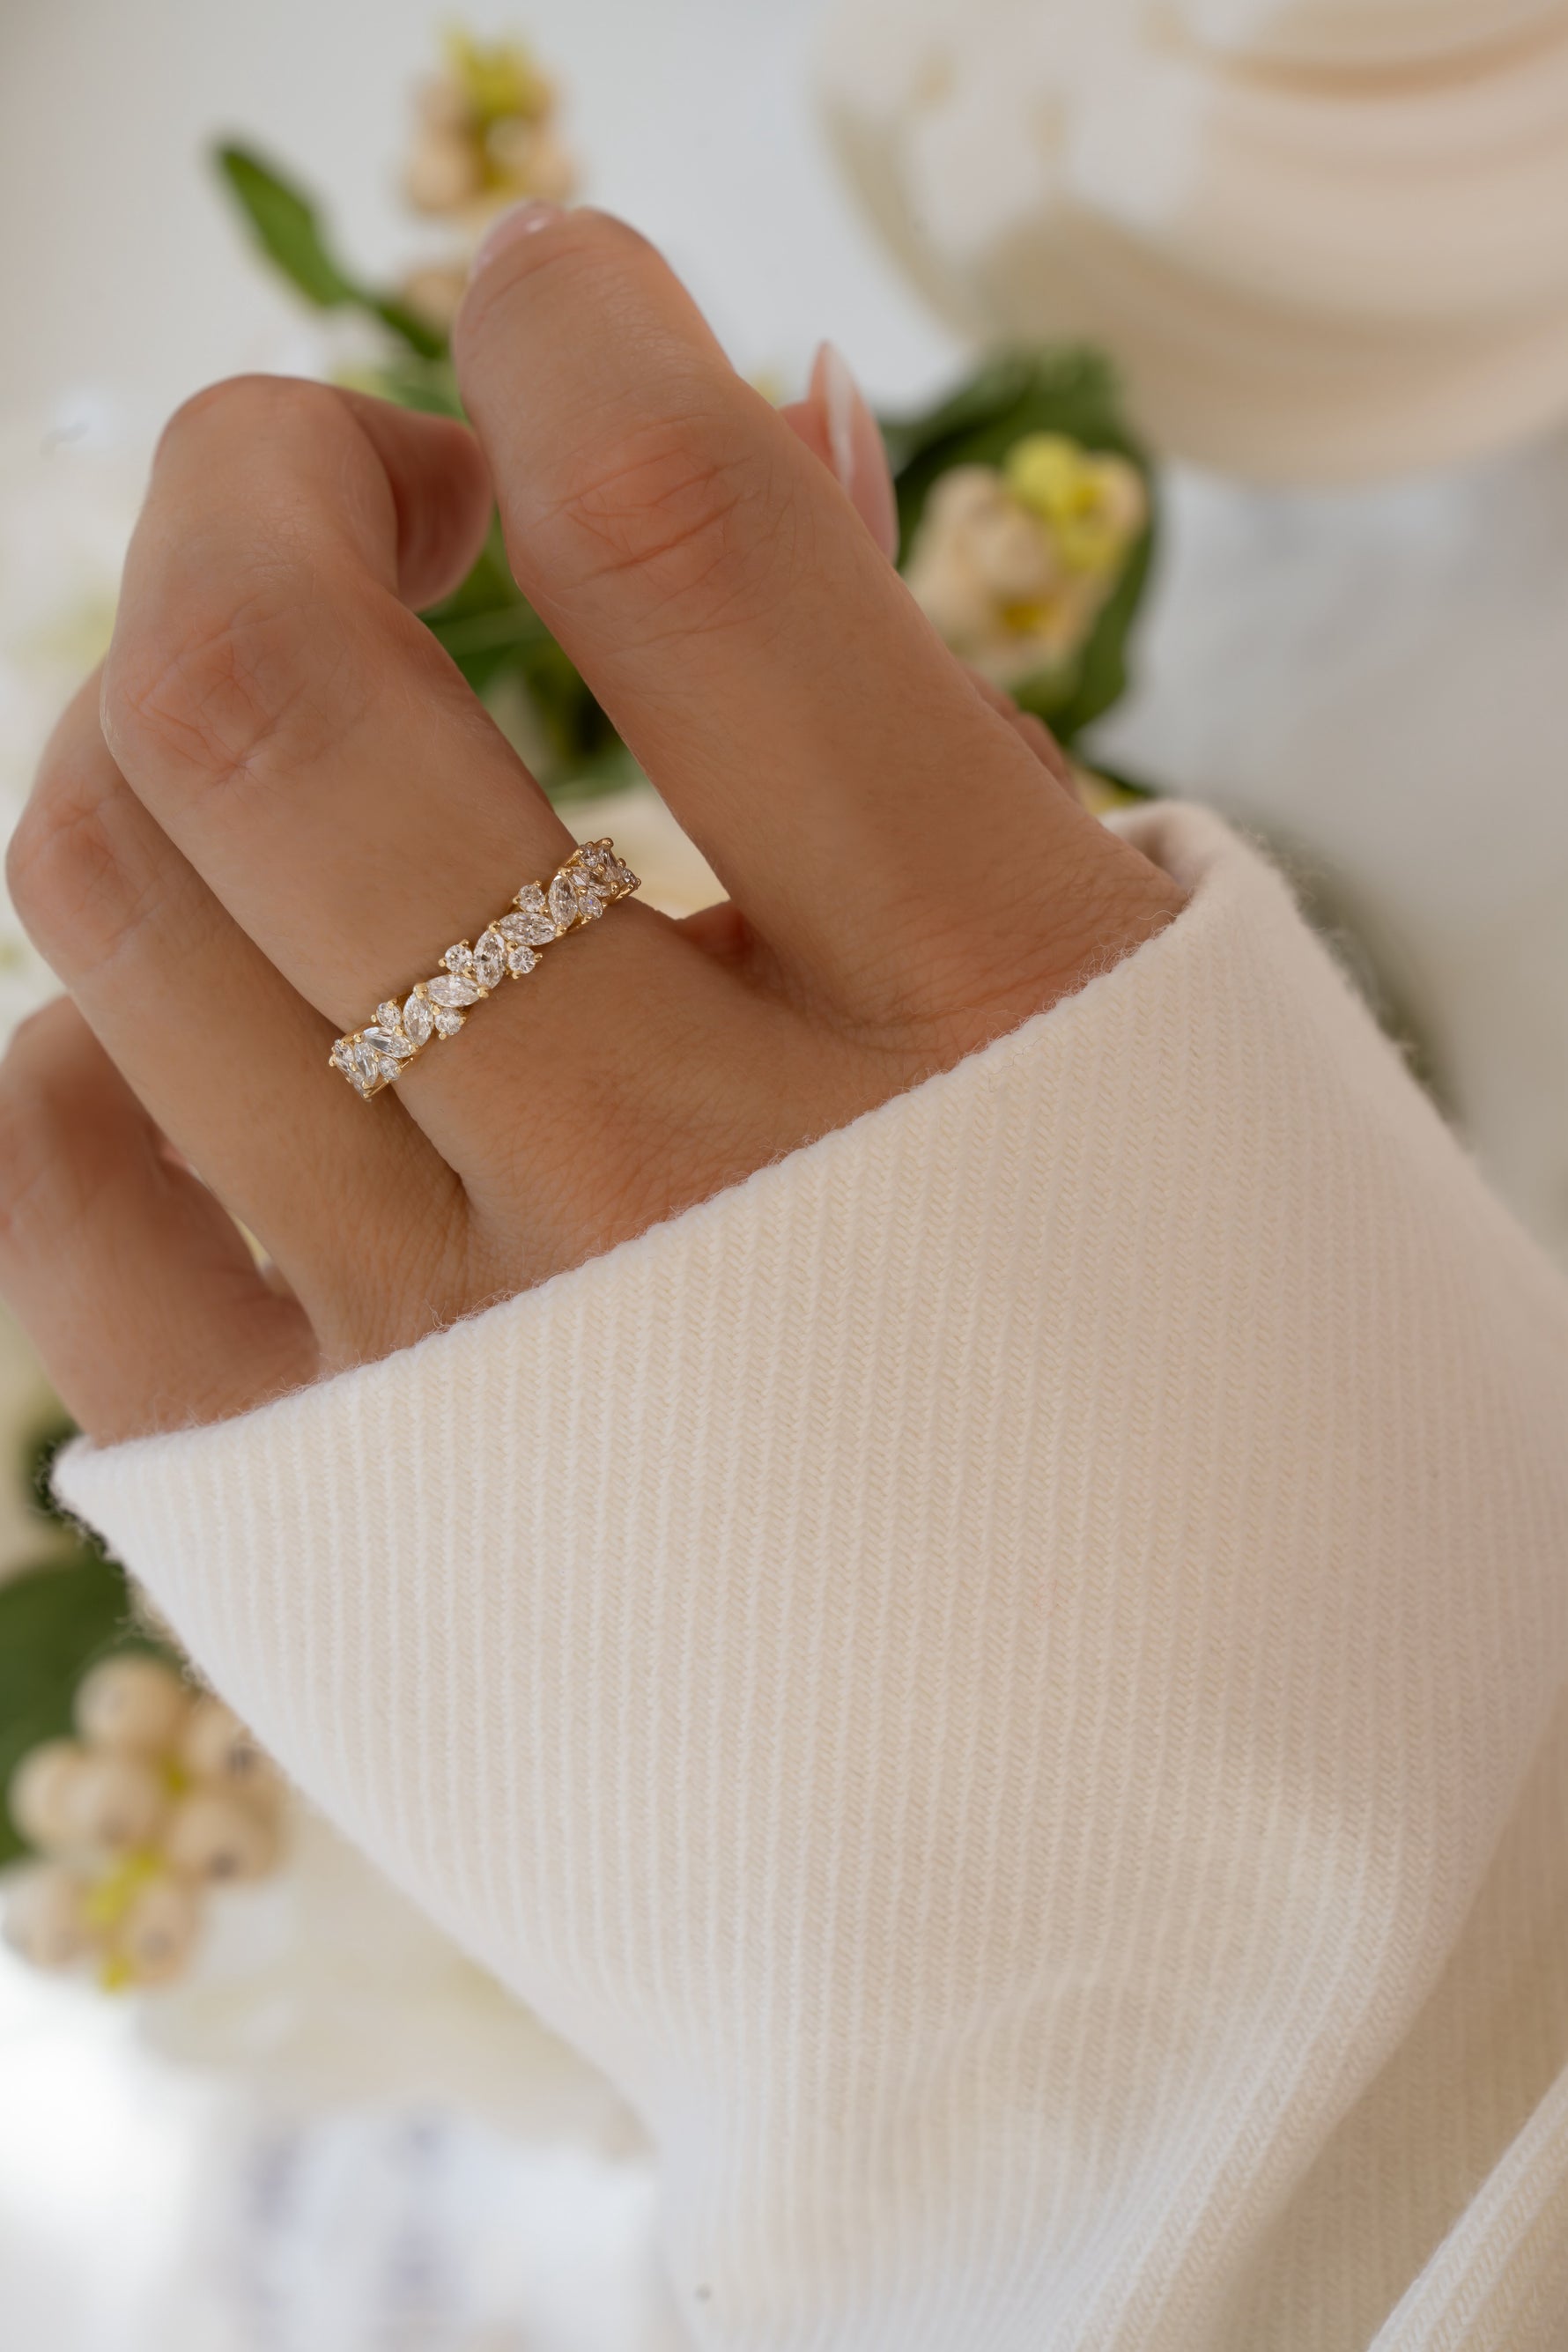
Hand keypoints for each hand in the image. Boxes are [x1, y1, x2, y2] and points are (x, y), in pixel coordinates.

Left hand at [0, 205, 1181, 1442]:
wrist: (1151, 1844)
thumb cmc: (1210, 1401)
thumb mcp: (1146, 1021)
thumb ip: (926, 710)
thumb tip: (755, 398)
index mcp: (986, 1026)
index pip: (684, 538)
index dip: (565, 319)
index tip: (560, 306)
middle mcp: (688, 1192)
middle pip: (271, 697)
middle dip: (263, 468)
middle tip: (377, 480)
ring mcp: (466, 1372)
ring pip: (114, 906)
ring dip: (167, 721)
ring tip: (312, 754)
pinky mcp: (318, 1520)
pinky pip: (55, 1183)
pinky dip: (103, 1034)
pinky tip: (239, 1032)